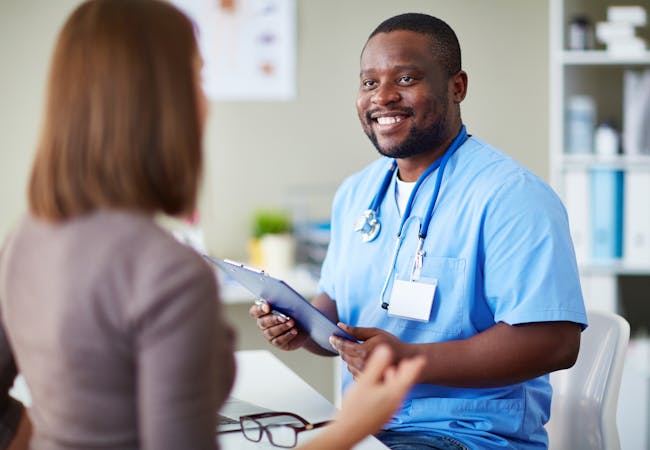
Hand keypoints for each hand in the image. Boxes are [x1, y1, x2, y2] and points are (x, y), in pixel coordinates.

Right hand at [248, 301, 307, 350]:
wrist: (304, 327)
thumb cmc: (295, 313)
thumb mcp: (290, 306)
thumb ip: (284, 303)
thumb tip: (284, 301)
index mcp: (263, 312)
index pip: (254, 311)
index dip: (259, 309)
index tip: (267, 307)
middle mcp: (263, 324)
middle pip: (263, 322)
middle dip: (273, 319)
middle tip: (283, 317)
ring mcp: (269, 335)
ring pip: (271, 332)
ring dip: (282, 327)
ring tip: (292, 323)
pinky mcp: (277, 343)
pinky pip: (278, 341)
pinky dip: (287, 335)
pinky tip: (294, 331)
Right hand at [305, 345, 423, 449]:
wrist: (348, 431)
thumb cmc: (355, 409)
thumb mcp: (366, 382)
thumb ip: (377, 365)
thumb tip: (385, 350)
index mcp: (393, 393)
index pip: (410, 376)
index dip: (416, 366)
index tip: (422, 358)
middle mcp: (395, 402)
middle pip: (404, 383)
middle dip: (405, 372)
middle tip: (409, 362)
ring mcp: (389, 410)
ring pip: (396, 390)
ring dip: (395, 379)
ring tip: (392, 370)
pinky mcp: (382, 414)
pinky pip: (390, 397)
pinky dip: (389, 387)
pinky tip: (380, 385)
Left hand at [329, 324, 410, 378]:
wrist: (405, 360)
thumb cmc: (392, 344)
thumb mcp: (375, 332)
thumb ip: (356, 330)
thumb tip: (341, 326)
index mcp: (364, 352)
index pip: (344, 346)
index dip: (336, 340)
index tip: (331, 336)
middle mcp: (362, 365)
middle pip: (344, 355)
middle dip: (342, 348)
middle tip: (342, 341)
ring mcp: (364, 374)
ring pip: (348, 364)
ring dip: (349, 357)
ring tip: (358, 351)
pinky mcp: (366, 380)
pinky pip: (353, 372)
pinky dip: (355, 365)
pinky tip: (364, 360)